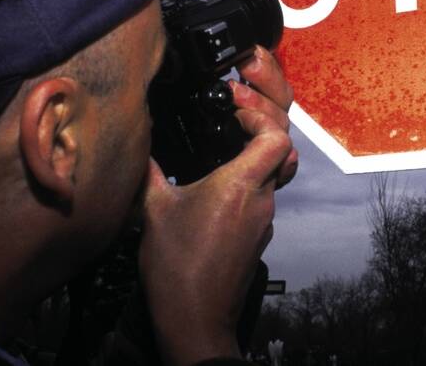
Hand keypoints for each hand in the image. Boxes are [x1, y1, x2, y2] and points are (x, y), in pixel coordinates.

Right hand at [139, 47, 296, 364]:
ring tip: (226, 141)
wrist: (194, 319)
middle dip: (262, 123)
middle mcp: (261, 200)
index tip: (232, 108)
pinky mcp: (256, 235)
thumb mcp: (154, 208)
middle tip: (235, 114)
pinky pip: (261, 195)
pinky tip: (219, 178)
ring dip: (256, 151)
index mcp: (241, 185)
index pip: (277, 136)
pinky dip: (248, 178)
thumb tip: (141, 142)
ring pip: (275, 172)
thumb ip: (150, 169)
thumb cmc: (177, 270)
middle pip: (284, 149)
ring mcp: (262, 219)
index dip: (260, 114)